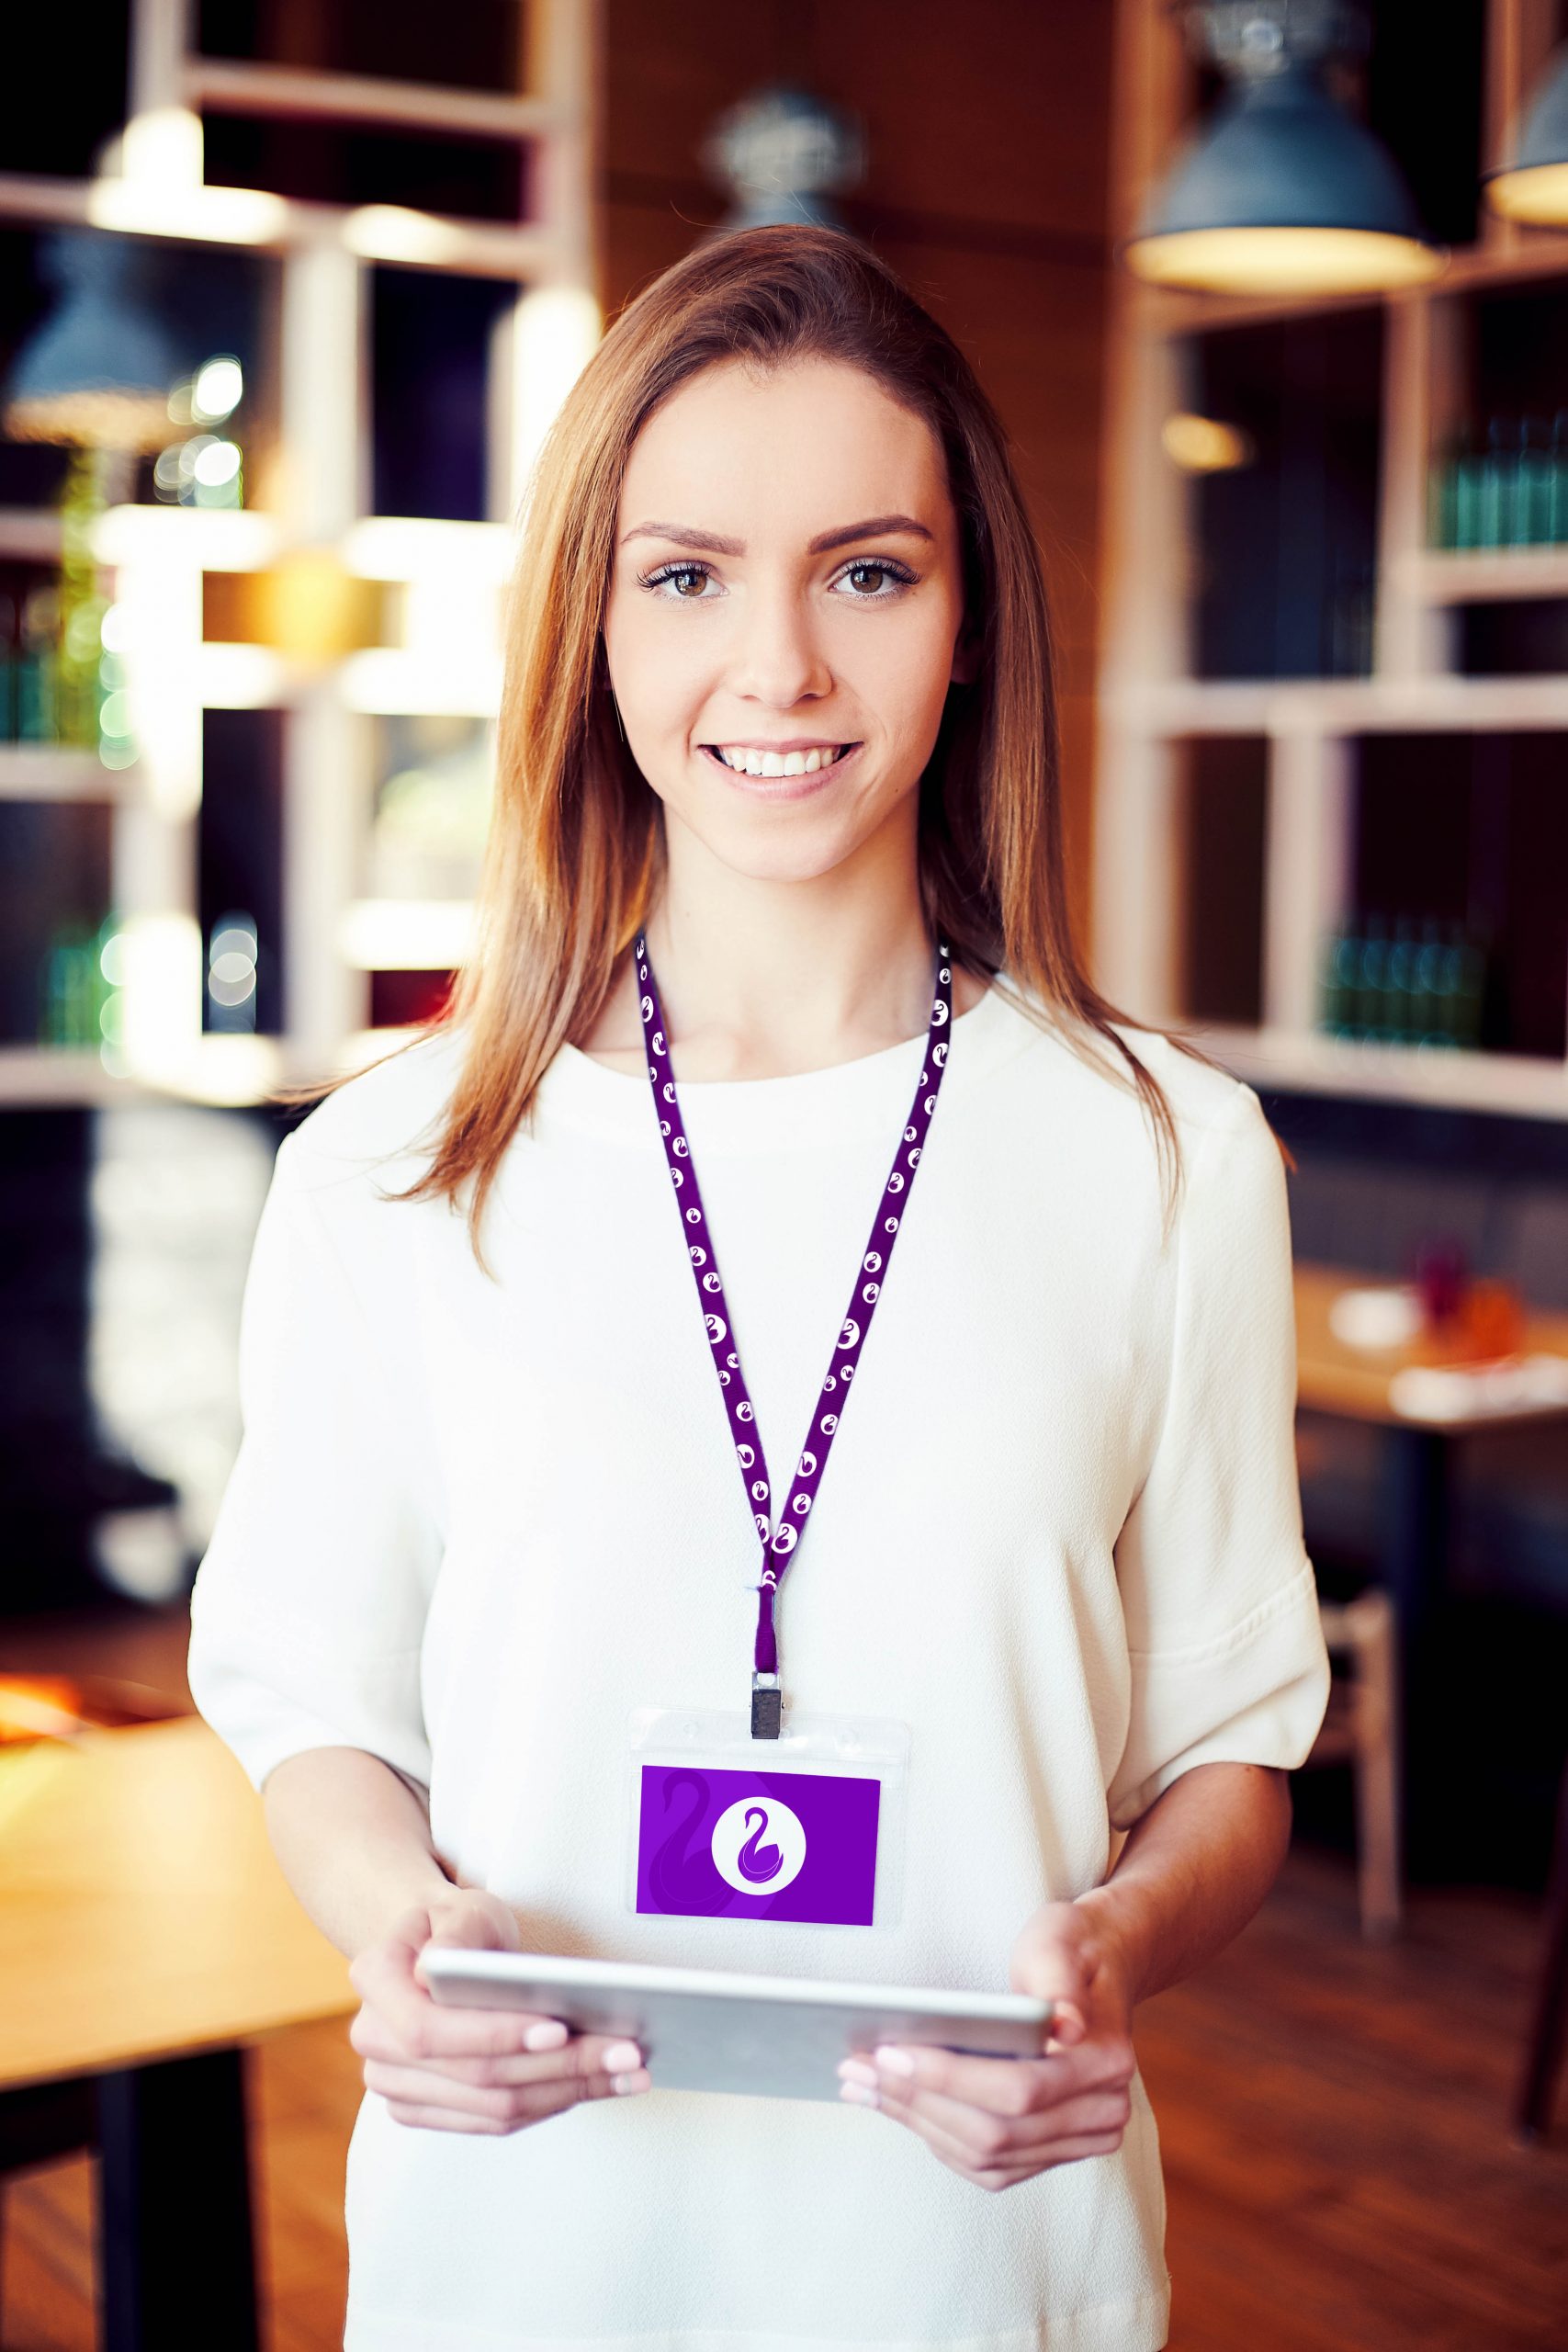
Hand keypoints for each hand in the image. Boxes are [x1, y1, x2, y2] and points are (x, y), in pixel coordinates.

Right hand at [348, 1883, 650, 2133]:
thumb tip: (440, 1967)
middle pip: (476, 2077)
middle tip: (626, 2052)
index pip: (431, 2030)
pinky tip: (597, 2084)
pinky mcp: (428, 2112)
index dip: (495, 2036)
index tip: (560, 2028)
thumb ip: (455, 1932)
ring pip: (493, 2109)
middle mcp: (375, 2043)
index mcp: (375, 1981)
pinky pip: (496, 2122)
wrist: (441, 1953)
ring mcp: (397, 2086)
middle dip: (560, 2067)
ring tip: (628, 2071)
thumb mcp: (462, 1907)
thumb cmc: (459, 1926)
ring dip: (569, 2092)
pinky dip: (551, 2104)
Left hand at [836, 1899, 1135, 2191]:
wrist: (1096, 1969)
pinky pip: (986, 2163)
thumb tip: (1066, 2025)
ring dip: (916, 2121)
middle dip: (917, 2100)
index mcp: (1106, 2063)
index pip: (1019, 2089)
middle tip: (856, 2067)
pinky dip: (935, 2135)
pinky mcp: (1048, 2152)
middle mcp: (1101, 2115)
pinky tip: (895, 2103)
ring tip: (862, 2085)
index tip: (889, 2052)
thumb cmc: (1069, 1949)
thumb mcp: (1060, 1943)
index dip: (950, 2077)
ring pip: (985, 2155)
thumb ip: (1059, 1979)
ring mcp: (1077, 2142)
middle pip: (995, 2131)